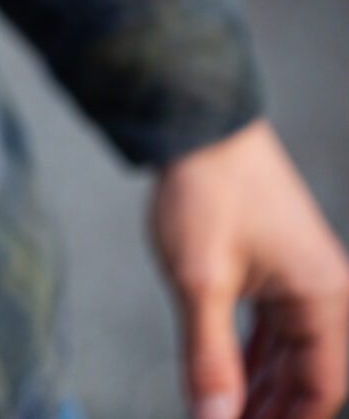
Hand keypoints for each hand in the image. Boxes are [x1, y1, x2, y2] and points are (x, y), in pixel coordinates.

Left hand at [152, 120, 348, 418]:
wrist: (197, 128)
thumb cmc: (205, 191)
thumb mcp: (199, 282)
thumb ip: (209, 356)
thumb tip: (215, 417)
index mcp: (322, 298)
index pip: (319, 389)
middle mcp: (323, 289)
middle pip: (307, 374)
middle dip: (271, 408)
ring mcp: (300, 275)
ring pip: (288, 352)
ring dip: (261, 385)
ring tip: (229, 413)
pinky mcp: (275, 263)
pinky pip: (273, 325)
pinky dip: (253, 354)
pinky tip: (234, 374)